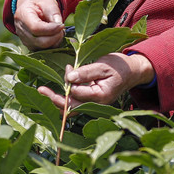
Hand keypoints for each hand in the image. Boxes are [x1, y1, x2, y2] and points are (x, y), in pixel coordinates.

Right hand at [13, 0, 64, 49]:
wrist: (30, 8)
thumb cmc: (39, 4)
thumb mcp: (47, 2)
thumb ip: (53, 13)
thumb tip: (59, 26)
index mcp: (22, 15)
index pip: (36, 28)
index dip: (51, 29)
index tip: (62, 25)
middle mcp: (20, 30)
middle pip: (40, 41)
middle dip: (55, 37)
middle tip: (62, 28)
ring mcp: (24, 40)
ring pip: (43, 48)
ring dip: (55, 41)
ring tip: (58, 31)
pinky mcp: (30, 46)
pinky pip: (43, 50)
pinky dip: (52, 45)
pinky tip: (55, 36)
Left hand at [37, 52, 154, 111]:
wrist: (132, 71)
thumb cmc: (119, 66)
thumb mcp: (103, 65)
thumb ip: (86, 72)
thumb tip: (68, 77)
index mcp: (101, 96)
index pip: (78, 94)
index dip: (69, 84)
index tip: (68, 68)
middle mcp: (96, 104)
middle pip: (71, 107)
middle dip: (54, 99)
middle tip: (40, 90)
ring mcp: (93, 105)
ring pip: (71, 108)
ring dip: (56, 100)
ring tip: (42, 90)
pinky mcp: (90, 101)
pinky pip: (75, 104)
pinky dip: (64, 98)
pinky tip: (56, 89)